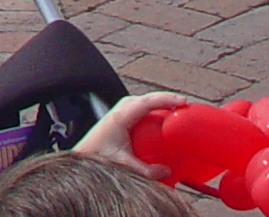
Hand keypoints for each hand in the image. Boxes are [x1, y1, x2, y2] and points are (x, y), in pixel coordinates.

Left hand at [73, 92, 190, 179]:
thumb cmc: (99, 155)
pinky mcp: (121, 115)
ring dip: (160, 101)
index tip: (183, 102)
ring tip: (177, 107)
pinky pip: (141, 106)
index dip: (167, 99)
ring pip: (144, 100)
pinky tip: (162, 115)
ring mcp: (120, 110)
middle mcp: (121, 108)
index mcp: (122, 116)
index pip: (148, 102)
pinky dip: (153, 107)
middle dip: (167, 98)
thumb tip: (168, 171)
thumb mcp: (123, 163)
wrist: (83, 153)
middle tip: (185, 105)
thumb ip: (146, 170)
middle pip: (148, 97)